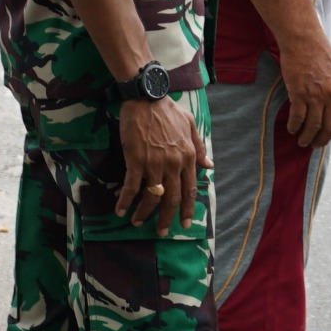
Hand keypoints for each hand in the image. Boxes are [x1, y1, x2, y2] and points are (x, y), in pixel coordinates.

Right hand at [117, 95, 203, 230]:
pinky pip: (132, 187)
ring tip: (137, 222)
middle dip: (167, 219)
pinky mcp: (136, 161)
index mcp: (188, 156)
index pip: (190, 189)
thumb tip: (209, 166)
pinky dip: (126, 200)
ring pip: (152, 197)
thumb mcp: (191, 125)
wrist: (146, 99)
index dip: (187, 208)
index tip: (185, 223)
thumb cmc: (168, 111)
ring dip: (144, 213)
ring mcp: (155, 164)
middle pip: (172, 199)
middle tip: (162, 232)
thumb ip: (199, 147)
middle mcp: (173, 164)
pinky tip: (120, 210)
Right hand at [279, 40, 330, 147]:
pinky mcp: (299, 93)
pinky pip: (297, 118)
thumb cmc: (321, 52)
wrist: (303, 40)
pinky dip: (294, 126)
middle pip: (330, 127)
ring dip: (307, 137)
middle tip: (314, 143)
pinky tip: (292, 129)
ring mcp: (316, 95)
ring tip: (302, 141)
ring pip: (313, 126)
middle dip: (322, 140)